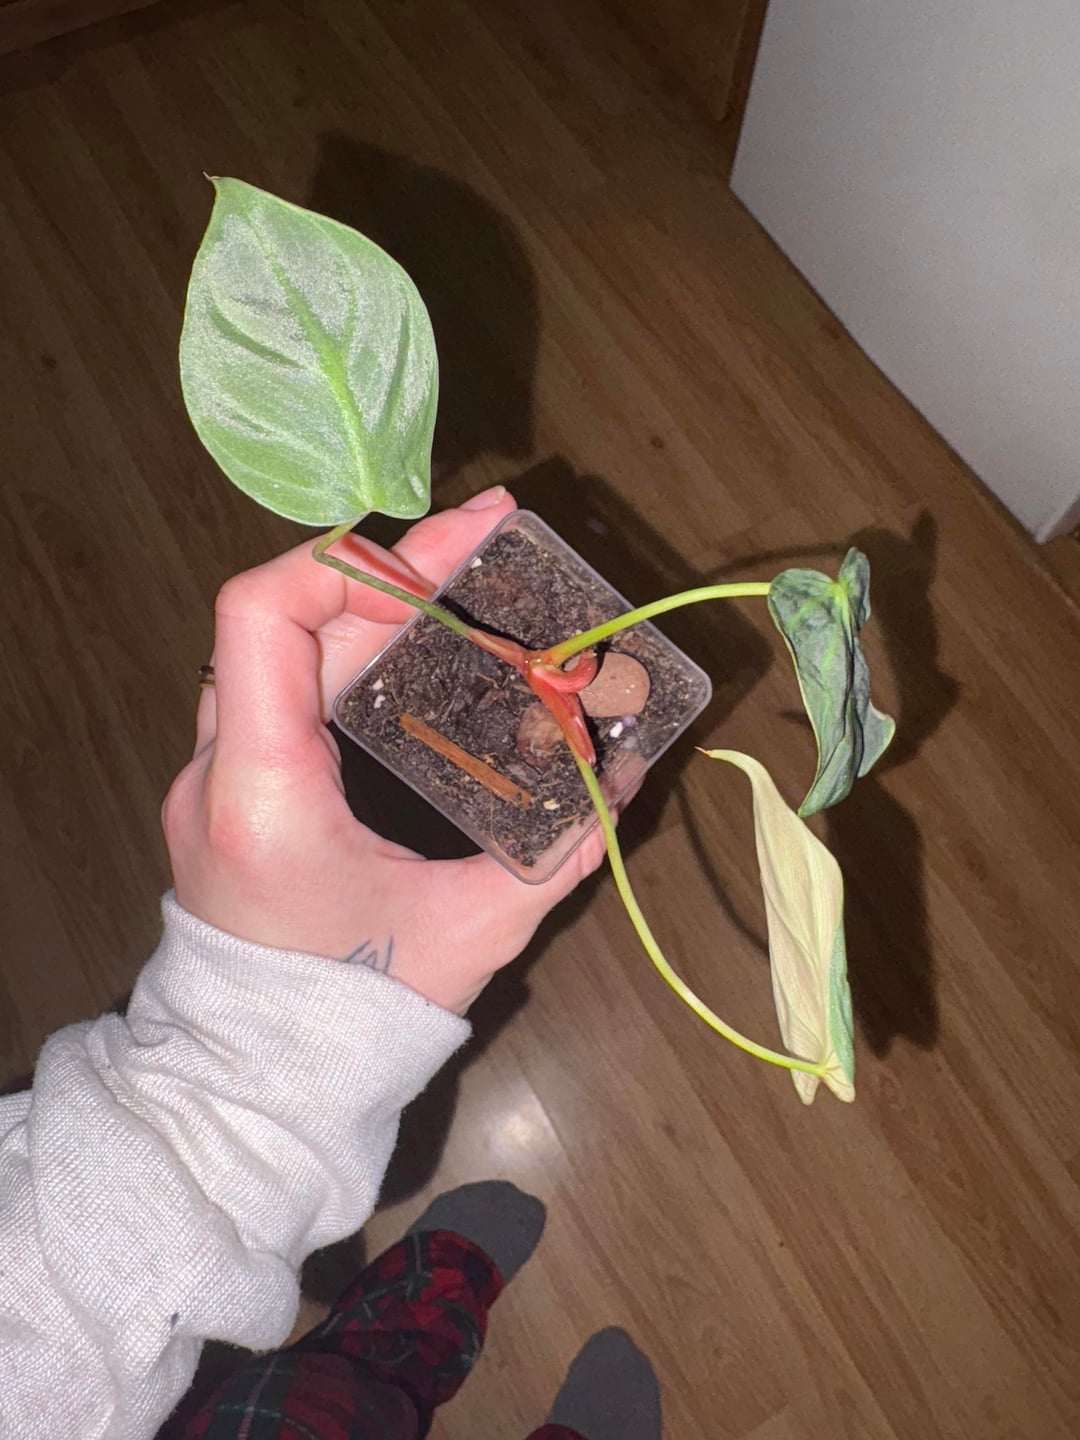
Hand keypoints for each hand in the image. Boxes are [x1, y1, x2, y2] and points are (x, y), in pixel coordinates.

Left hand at [163, 488, 621, 1013]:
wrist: (255, 1083)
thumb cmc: (356, 1018)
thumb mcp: (468, 934)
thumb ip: (552, 858)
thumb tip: (621, 787)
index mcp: (265, 788)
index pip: (264, 614)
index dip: (351, 563)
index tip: (449, 560)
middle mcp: (222, 765)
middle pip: (294, 620)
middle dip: (398, 573)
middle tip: (495, 538)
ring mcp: (217, 775)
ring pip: (287, 650)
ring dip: (373, 609)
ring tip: (466, 583)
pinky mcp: (233, 791)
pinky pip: (284, 690)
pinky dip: (350, 655)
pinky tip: (419, 650)